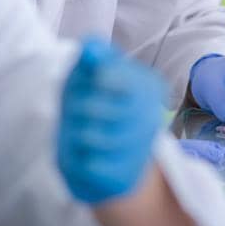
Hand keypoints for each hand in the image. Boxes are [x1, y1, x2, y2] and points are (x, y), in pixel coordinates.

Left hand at [57, 40, 166, 204]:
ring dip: (74, 133)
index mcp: (148, 86)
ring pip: (88, 136)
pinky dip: (78, 158)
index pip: (104, 75)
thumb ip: (93, 56)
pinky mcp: (122, 177)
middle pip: (91, 107)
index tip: (87, 84)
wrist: (111, 161)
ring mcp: (139, 149)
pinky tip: (85, 155)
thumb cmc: (98, 107)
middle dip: (75, 108)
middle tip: (76, 110)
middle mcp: (151, 117)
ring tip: (80, 132)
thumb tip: (90, 48)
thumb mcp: (93, 75)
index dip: (83, 80)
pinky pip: (87, 164)